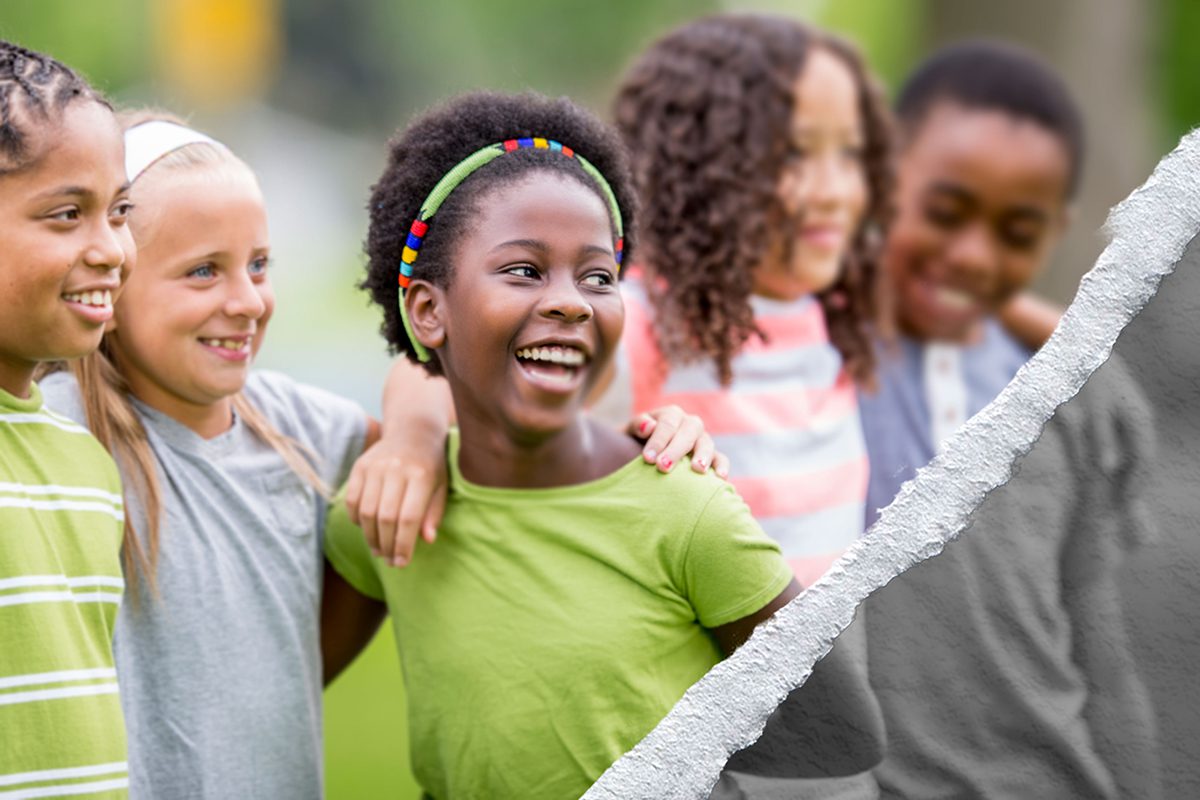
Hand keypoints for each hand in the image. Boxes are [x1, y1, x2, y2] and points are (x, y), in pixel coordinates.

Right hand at [344, 432, 447, 567]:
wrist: (413, 431)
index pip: (408, 518)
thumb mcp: (441, 486)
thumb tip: (427, 540)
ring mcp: (375, 466)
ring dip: (370, 537)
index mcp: (421, 475)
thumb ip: (434, 513)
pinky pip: (352, 500)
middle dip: (386, 545)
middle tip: (389, 560)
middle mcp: (396, 469)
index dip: (403, 544)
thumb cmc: (431, 465)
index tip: (402, 563)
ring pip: (366, 512)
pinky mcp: (360, 466)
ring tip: (378, 550)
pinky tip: (365, 529)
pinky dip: (356, 519)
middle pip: (386, 517)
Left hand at [628, 405, 729, 478]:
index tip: (647, 458)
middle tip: (663, 467)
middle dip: (676, 449)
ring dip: (703, 456)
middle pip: (689, 431)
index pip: (667, 424)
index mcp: (671, 414)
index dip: (658, 440)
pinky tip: (720, 478)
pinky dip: (722, 466)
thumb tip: (648, 426)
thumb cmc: (634, 443)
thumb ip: (637, 425)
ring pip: (707, 443)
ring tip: (697, 469)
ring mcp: (702, 440)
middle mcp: (690, 424)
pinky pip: (720, 458)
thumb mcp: (629, 431)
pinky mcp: (711, 456)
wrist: (640, 454)